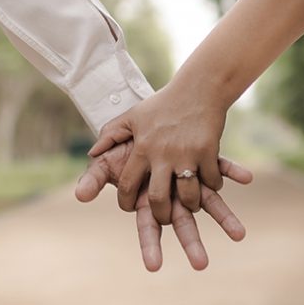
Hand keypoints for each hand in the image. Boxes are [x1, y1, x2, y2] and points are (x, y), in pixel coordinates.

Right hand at [77, 141, 251, 270]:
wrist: (145, 124)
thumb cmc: (124, 148)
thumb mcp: (106, 162)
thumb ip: (94, 178)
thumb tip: (79, 194)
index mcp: (148, 198)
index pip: (148, 225)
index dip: (149, 245)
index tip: (153, 266)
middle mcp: (172, 193)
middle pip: (182, 222)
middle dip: (191, 243)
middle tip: (201, 264)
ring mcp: (190, 179)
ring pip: (208, 201)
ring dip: (224, 217)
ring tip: (239, 234)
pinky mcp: (203, 160)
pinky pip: (220, 167)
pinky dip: (233, 172)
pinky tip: (247, 178)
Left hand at [88, 84, 227, 223]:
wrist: (197, 88)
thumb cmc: (162, 104)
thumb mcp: (133, 116)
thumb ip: (110, 134)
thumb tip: (92, 153)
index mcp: (142, 148)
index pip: (128, 185)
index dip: (127, 201)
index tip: (131, 207)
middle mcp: (162, 154)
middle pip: (158, 199)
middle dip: (161, 215)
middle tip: (164, 216)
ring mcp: (187, 154)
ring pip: (187, 195)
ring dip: (189, 205)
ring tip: (189, 204)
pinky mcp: (208, 151)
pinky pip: (211, 181)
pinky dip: (212, 186)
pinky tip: (209, 184)